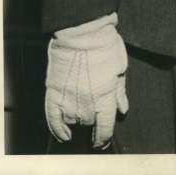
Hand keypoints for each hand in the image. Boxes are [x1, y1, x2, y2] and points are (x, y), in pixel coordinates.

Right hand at [44, 13, 128, 147]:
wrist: (82, 32)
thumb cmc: (105, 46)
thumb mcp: (120, 68)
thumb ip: (120, 92)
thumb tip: (123, 110)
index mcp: (105, 97)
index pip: (104, 127)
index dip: (103, 138)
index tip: (102, 141)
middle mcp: (86, 103)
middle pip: (88, 124)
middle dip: (92, 122)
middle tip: (94, 114)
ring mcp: (68, 99)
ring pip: (72, 122)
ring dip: (77, 121)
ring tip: (81, 113)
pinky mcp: (53, 93)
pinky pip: (52, 119)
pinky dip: (57, 129)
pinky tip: (64, 135)